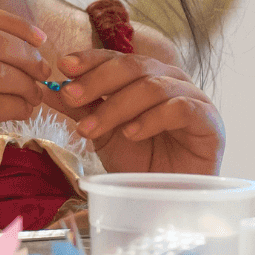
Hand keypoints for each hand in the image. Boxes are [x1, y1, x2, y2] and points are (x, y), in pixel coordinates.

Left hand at [51, 49, 222, 174]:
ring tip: (90, 130)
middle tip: (71, 98)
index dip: (90, 59)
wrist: (167, 196)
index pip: (117, 58)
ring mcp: (193, 97)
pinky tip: (130, 133)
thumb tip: (45, 88)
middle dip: (97, 81)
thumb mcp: (102, 132)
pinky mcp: (209, 121)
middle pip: (133, 67)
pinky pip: (179, 108)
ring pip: (152, 87)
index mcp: (147, 75)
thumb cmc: (139, 161)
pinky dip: (150, 119)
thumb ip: (80, 108)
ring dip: (116, 107)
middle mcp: (170, 79)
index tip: (63, 66)